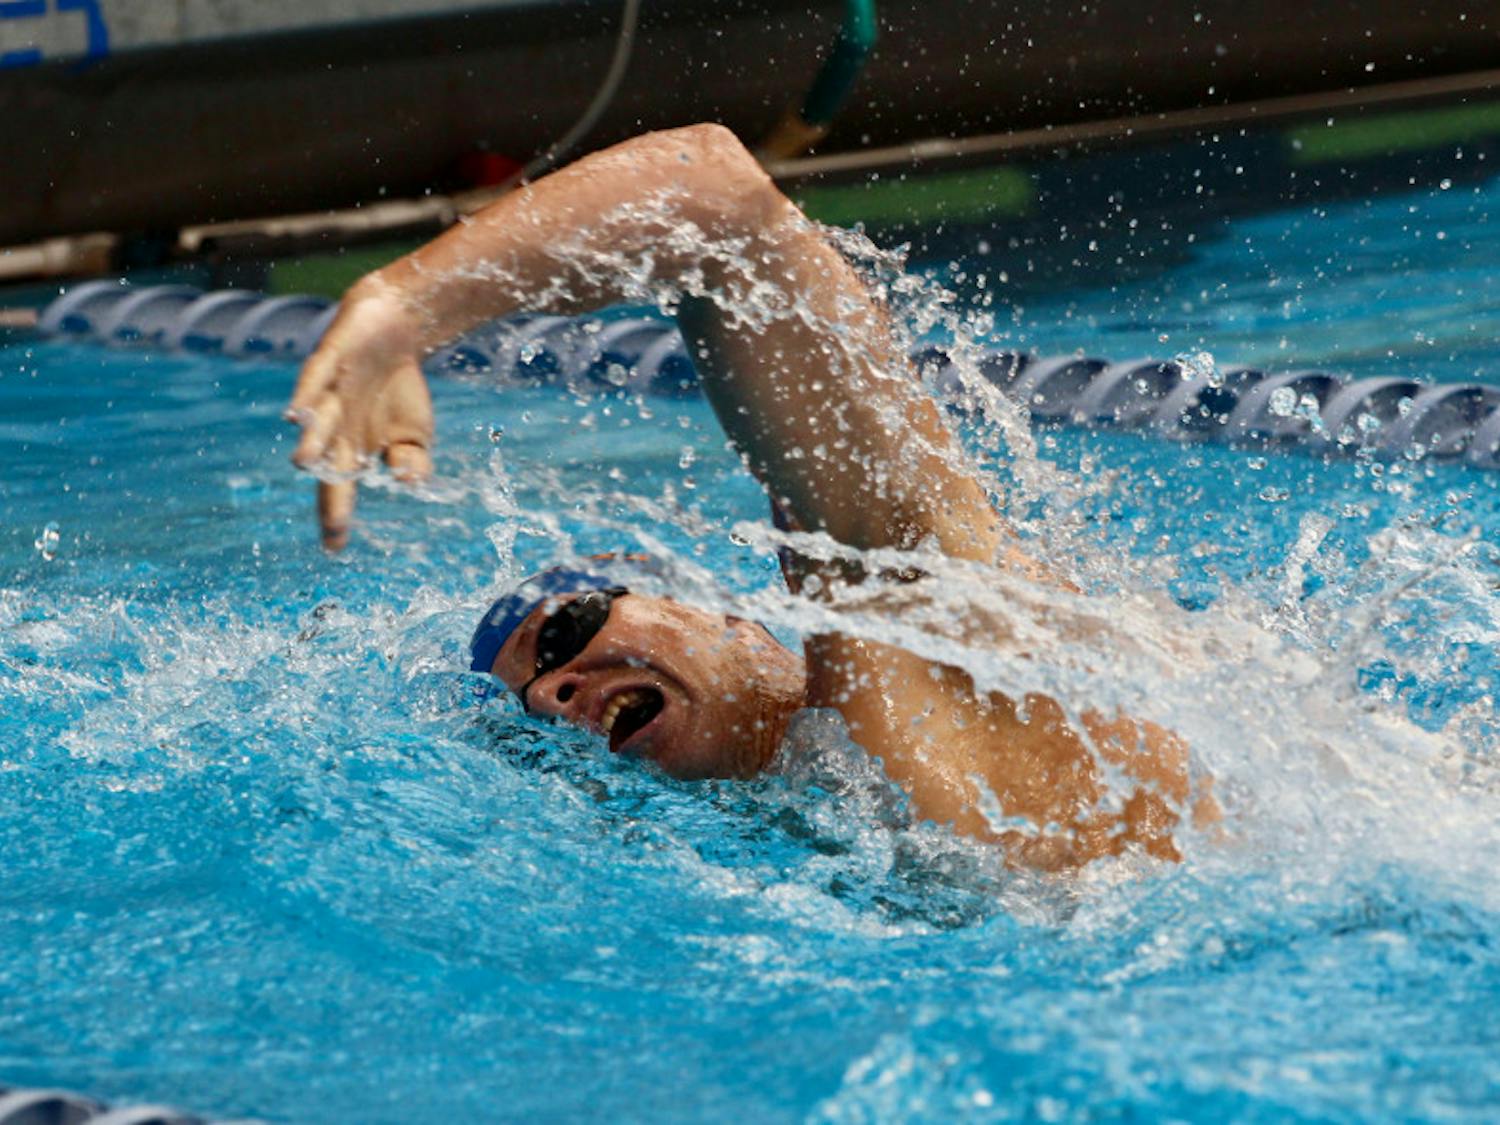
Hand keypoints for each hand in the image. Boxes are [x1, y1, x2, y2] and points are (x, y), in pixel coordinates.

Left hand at [285, 281, 434, 550]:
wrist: (394, 330)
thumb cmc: (397, 391)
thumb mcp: (417, 436)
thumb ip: (413, 464)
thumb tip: (406, 481)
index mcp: (351, 451)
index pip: (340, 490)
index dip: (336, 518)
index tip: (335, 549)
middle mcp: (334, 429)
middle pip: (326, 464)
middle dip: (329, 494)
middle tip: (333, 525)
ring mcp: (328, 396)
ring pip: (318, 423)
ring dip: (312, 441)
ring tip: (307, 463)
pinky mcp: (327, 361)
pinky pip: (314, 379)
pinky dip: (306, 395)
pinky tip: (296, 413)